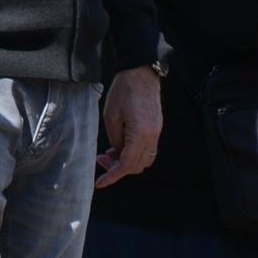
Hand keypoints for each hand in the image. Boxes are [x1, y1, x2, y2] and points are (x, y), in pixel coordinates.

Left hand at [96, 65, 161, 187]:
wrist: (141, 74)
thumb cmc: (123, 92)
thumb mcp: (111, 117)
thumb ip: (115, 139)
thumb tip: (117, 152)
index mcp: (140, 134)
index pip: (127, 164)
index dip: (113, 176)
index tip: (100, 183)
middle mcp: (152, 137)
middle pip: (138, 166)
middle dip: (118, 168)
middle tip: (101, 158)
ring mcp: (156, 133)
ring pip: (144, 160)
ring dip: (127, 161)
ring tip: (110, 152)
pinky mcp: (156, 128)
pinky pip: (147, 150)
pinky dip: (133, 153)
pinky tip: (121, 145)